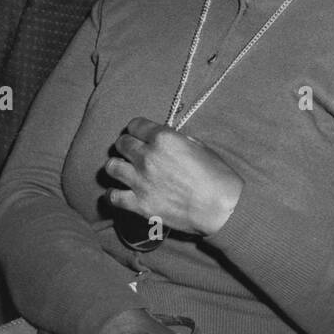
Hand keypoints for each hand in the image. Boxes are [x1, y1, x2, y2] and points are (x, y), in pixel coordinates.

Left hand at [105, 117, 242, 236]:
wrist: (221, 208)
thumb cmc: (217, 176)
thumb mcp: (199, 147)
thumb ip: (176, 140)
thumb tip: (164, 141)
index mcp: (163, 138)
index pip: (135, 125)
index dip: (137, 130)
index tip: (140, 136)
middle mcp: (147, 156)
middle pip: (121, 143)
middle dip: (127, 146)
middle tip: (133, 153)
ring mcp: (140, 181)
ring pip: (111, 167)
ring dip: (117, 167)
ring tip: (124, 171)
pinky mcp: (139, 204)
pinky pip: (112, 196)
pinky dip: (113, 194)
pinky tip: (119, 193)